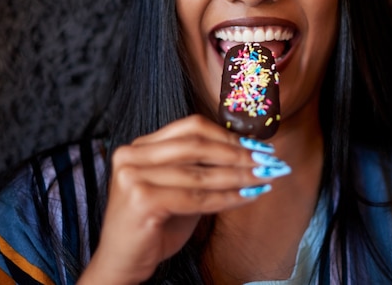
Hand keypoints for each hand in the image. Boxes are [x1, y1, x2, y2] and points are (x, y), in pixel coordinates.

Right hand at [77, 115, 289, 283]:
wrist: (123, 263)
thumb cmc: (154, 228)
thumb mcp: (181, 191)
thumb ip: (204, 171)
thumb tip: (251, 156)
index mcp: (140, 146)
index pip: (191, 127)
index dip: (228, 135)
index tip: (259, 145)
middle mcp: (132, 155)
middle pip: (197, 144)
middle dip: (238, 153)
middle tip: (269, 160)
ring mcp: (133, 175)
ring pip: (199, 172)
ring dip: (239, 175)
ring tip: (265, 178)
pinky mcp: (141, 199)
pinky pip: (196, 197)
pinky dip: (226, 197)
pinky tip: (248, 197)